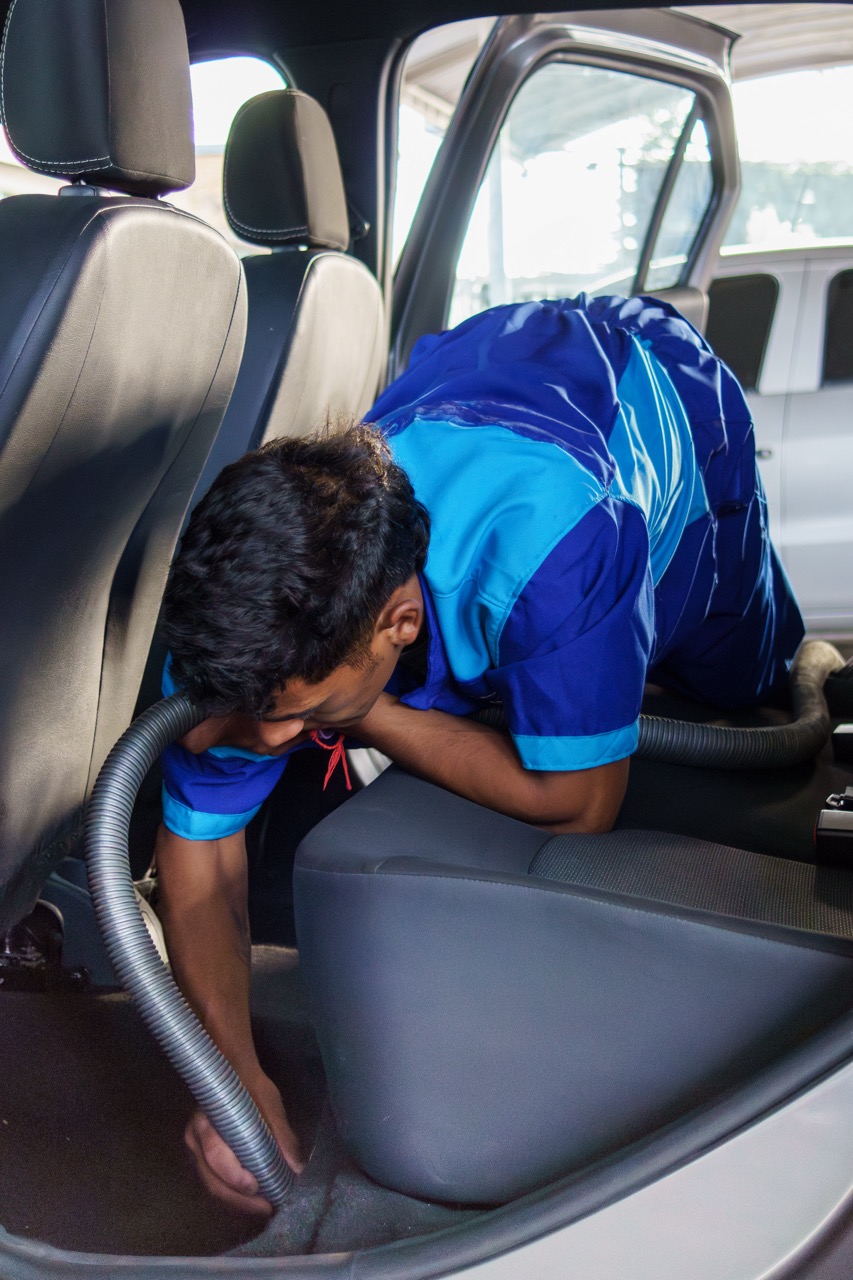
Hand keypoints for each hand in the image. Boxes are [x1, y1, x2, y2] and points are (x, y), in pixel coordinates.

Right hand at [184, 1073, 304, 1215]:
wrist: (232, 1074)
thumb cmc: (250, 1087)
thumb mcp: (269, 1102)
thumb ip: (281, 1133)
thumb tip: (297, 1167)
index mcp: (206, 1122)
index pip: (215, 1155)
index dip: (234, 1176)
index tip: (257, 1187)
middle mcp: (194, 1140)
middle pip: (212, 1180)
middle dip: (239, 1200)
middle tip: (266, 1208)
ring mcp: (195, 1153)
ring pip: (213, 1187)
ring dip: (237, 1202)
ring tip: (264, 1208)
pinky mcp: (202, 1161)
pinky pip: (215, 1184)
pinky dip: (233, 1196)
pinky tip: (253, 1200)